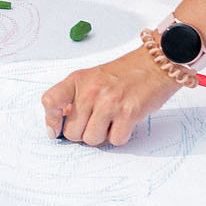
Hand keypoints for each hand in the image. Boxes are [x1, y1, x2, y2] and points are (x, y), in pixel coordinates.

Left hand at [43, 47, 177, 146]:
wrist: (154, 65)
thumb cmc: (123, 74)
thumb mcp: (91, 78)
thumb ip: (74, 98)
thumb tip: (60, 124)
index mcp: (77, 80)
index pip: (50, 101)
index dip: (51, 120)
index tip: (55, 130)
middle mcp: (90, 90)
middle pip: (72, 132)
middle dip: (83, 132)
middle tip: (96, 122)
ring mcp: (109, 102)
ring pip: (91, 139)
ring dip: (101, 136)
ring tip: (111, 120)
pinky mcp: (128, 113)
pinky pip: (115, 140)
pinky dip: (120, 136)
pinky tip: (124, 122)